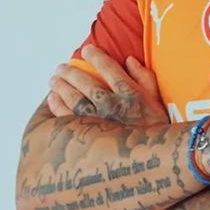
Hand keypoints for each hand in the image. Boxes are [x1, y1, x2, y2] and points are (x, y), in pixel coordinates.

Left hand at [47, 44, 168, 127]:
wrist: (152, 159)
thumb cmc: (155, 128)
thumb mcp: (156, 99)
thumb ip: (144, 76)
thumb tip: (129, 59)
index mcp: (130, 93)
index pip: (109, 68)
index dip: (95, 56)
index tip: (86, 50)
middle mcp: (113, 105)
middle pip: (86, 83)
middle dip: (71, 72)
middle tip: (61, 67)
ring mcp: (99, 122)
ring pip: (74, 99)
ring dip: (61, 87)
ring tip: (54, 80)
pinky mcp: (89, 137)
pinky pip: (68, 119)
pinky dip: (57, 107)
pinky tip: (53, 99)